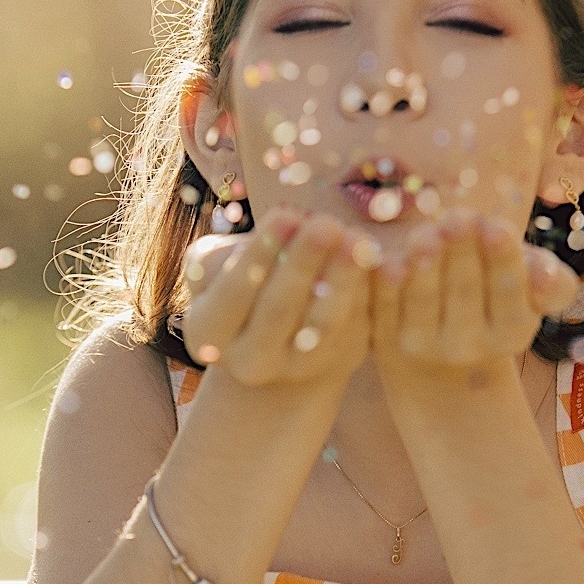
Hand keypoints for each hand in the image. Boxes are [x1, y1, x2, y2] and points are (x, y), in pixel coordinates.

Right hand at [181, 208, 370, 387]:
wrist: (275, 335)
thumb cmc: (243, 282)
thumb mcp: (220, 265)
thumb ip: (234, 250)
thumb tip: (277, 228)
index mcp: (209, 334)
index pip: (232, 293)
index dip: (260, 254)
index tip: (285, 214)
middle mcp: (250, 362)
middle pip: (278, 310)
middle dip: (303, 263)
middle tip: (325, 223)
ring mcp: (296, 369)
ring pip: (322, 324)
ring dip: (342, 278)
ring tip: (356, 237)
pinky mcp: (337, 363)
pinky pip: (354, 326)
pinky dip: (366, 291)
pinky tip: (374, 256)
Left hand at [370, 208, 578, 386]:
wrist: (446, 335)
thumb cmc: (495, 289)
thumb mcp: (529, 283)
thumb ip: (551, 281)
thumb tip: (544, 277)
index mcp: (513, 330)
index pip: (509, 290)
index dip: (501, 259)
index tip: (495, 227)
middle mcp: (473, 346)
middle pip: (466, 293)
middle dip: (462, 253)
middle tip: (458, 219)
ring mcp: (429, 347)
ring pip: (425, 302)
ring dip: (425, 267)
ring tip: (426, 235)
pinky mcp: (392, 340)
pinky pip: (387, 308)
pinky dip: (388, 285)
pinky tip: (387, 262)